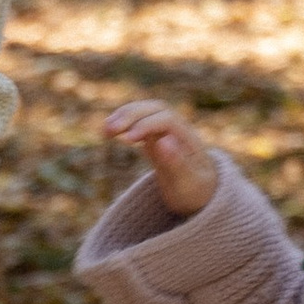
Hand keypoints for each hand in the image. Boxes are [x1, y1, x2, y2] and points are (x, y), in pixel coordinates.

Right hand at [103, 97, 218, 220]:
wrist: (200, 193)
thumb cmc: (195, 191)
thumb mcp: (187, 183)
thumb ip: (176, 163)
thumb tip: (163, 140)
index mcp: (189, 138)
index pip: (167, 120)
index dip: (146, 125)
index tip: (127, 139)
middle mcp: (178, 129)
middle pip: (155, 109)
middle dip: (131, 115)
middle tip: (109, 130)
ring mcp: (166, 131)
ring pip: (145, 111)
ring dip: (124, 116)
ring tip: (104, 131)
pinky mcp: (155, 136)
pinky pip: (139, 122)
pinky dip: (123, 123)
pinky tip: (108, 131)